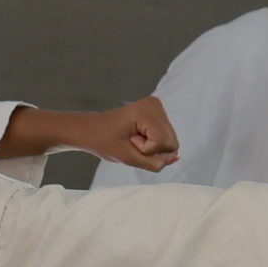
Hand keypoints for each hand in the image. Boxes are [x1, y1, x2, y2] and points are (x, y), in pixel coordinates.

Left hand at [63, 96, 178, 172]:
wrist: (91, 130)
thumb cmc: (104, 141)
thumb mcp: (129, 158)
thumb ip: (156, 162)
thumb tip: (176, 157)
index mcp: (147, 110)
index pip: (165, 143)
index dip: (147, 150)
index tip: (129, 142)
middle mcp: (155, 104)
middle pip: (172, 142)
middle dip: (153, 150)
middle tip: (131, 143)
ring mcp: (157, 107)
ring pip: (171, 141)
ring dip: (153, 148)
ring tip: (133, 140)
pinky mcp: (157, 113)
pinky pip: (166, 137)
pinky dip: (153, 143)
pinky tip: (138, 137)